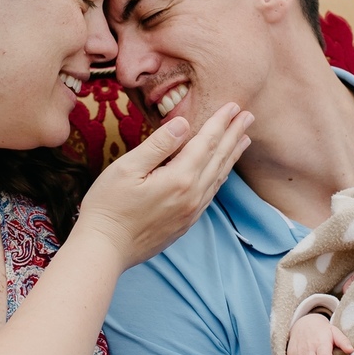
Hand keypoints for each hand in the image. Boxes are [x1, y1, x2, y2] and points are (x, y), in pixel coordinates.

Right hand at [76, 103, 252, 270]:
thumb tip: (183, 123)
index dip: (220, 122)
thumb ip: (158, 145)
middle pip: (219, 158)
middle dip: (234, 135)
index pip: (206, 142)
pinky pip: (211, 194)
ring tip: (243, 140)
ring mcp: (191, 212)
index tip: (233, 105)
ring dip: (232, 155)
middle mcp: (192, 196)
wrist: (104, 249)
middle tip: (249, 116)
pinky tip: (221, 171)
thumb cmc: (109, 206)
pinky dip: (220, 176)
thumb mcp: (127, 168)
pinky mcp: (185, 223)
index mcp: (179, 178)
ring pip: (219, 177)